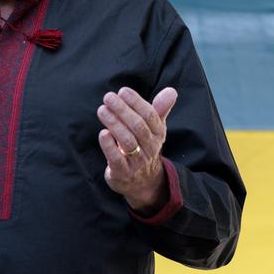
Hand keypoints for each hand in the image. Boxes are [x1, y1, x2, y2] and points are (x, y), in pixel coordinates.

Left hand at [96, 86, 176, 214]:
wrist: (144, 182)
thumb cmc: (145, 147)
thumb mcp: (155, 129)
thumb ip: (160, 109)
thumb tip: (172, 90)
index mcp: (158, 134)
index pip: (150, 115)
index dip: (136, 102)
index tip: (122, 91)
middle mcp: (149, 147)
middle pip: (138, 126)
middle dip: (123, 110)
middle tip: (108, 97)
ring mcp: (136, 161)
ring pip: (127, 141)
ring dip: (114, 123)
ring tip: (102, 110)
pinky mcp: (122, 172)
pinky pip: (116, 159)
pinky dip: (109, 146)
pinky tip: (102, 133)